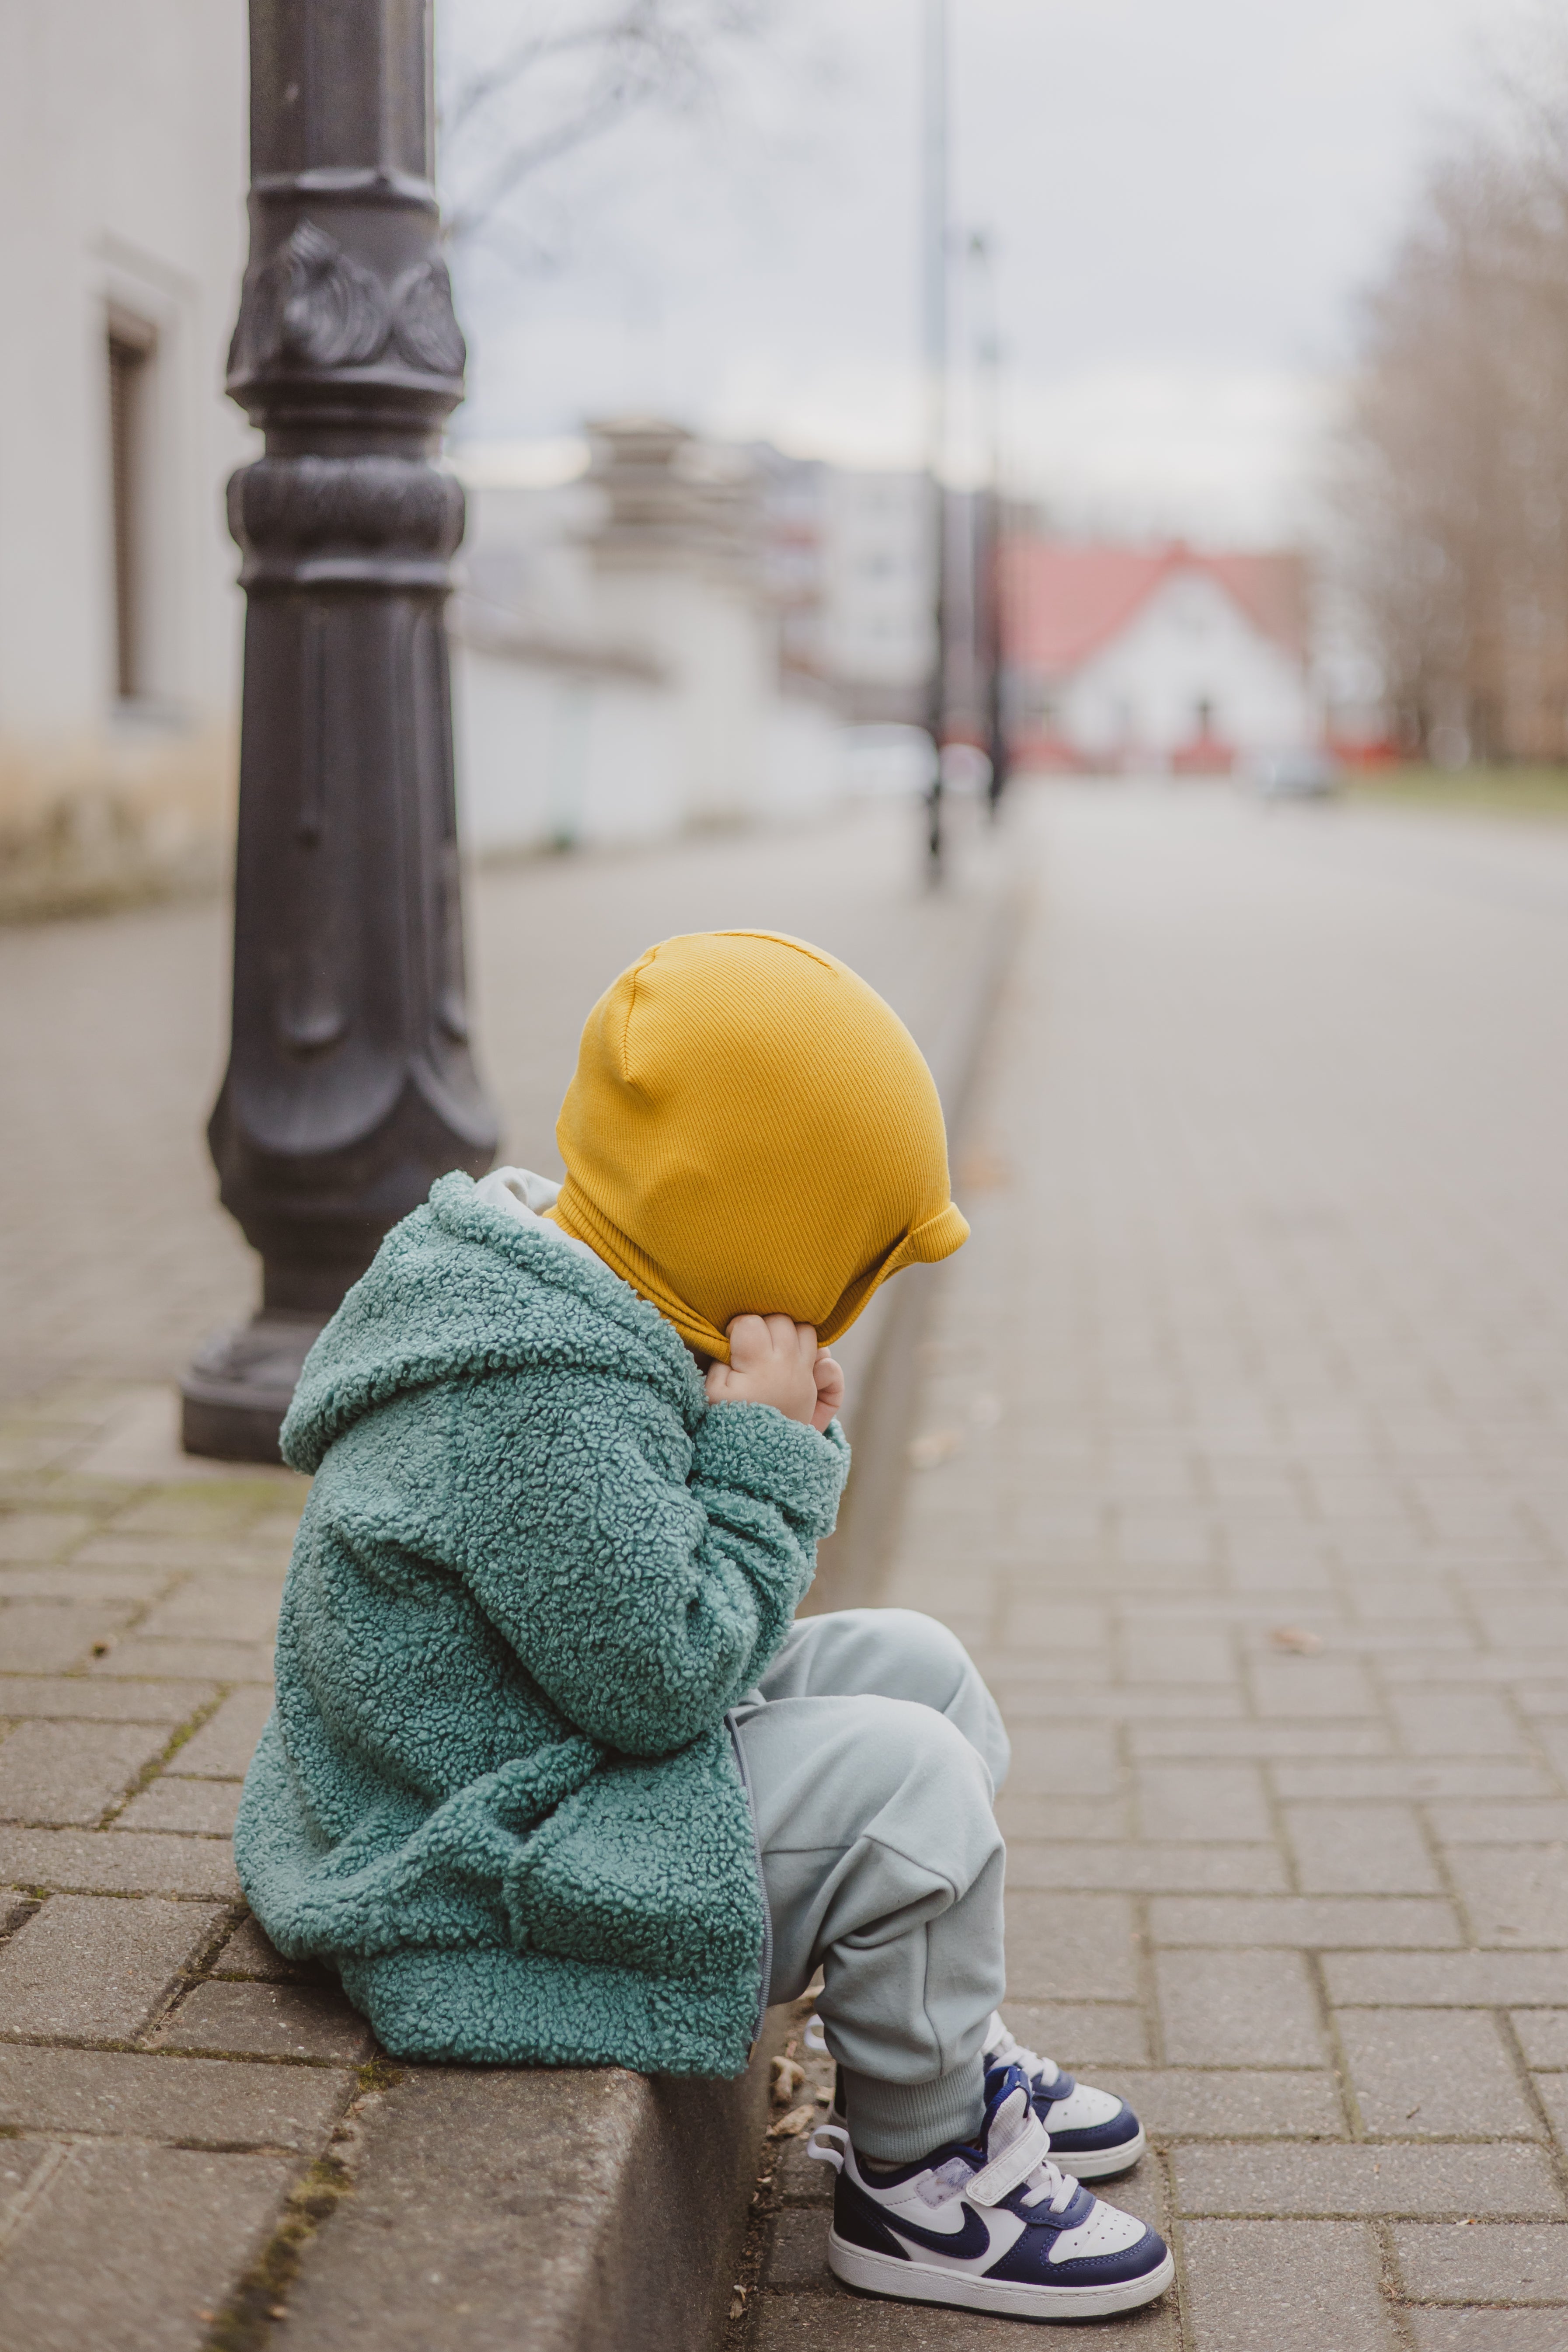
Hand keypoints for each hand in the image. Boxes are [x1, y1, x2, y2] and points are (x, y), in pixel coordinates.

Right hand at [705, 1315, 844, 1432]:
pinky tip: (803, 1364)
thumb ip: (721, 1359)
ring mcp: (805, 1376)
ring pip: (807, 1332)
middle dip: (764, 1323)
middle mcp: (788, 1365)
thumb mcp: (712, 1392)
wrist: (754, 1464)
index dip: (736, 1327)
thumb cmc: (727, 1423)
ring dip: (791, 1334)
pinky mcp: (816, 1391)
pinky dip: (821, 1360)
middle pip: (782, 1319)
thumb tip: (743, 1340)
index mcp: (758, 1363)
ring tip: (772, 1349)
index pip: (750, 1322)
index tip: (729, 1342)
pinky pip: (829, 1365)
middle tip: (750, 1344)